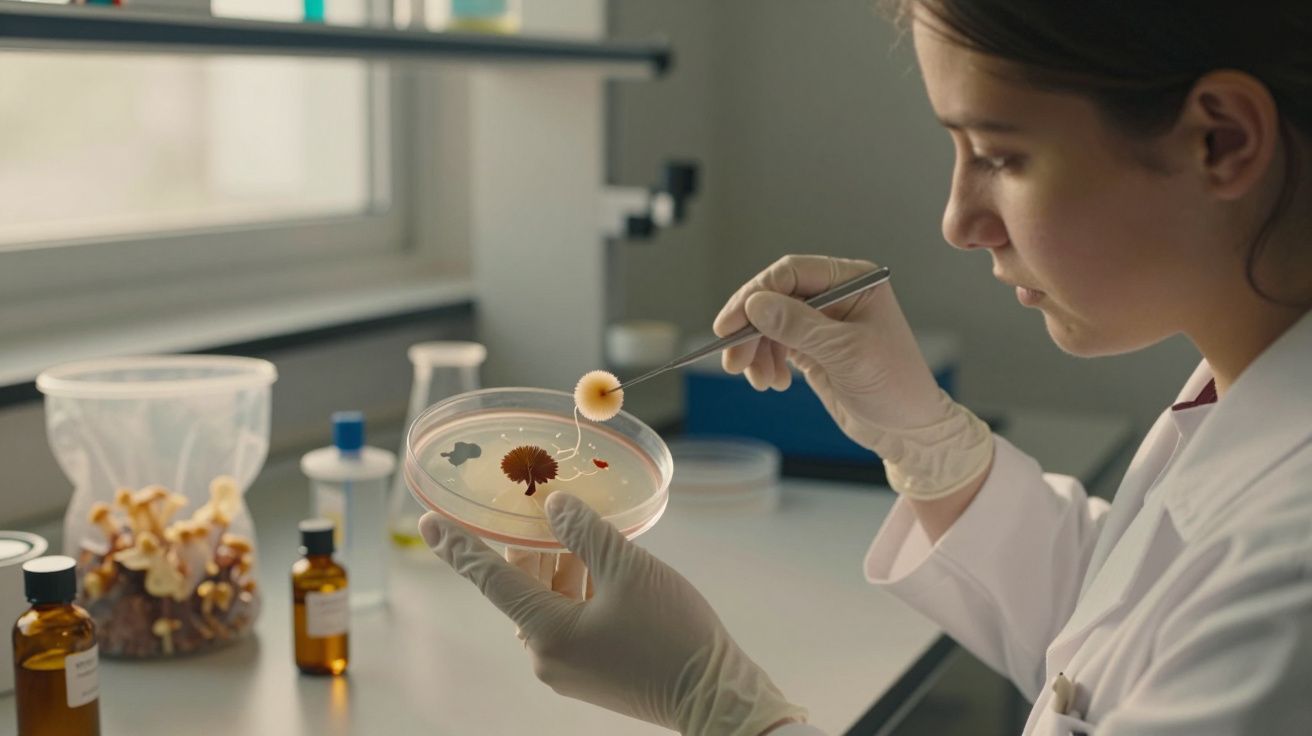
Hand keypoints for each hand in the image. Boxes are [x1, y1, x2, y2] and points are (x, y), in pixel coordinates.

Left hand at [419, 493, 806, 735]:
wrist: (716, 695)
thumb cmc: (673, 634)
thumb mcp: (629, 569)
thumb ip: (585, 532)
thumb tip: (553, 507)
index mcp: (547, 632)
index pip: (491, 579)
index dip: (459, 547)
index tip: (428, 522)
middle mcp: (547, 655)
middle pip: (524, 587)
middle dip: (534, 545)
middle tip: (544, 503)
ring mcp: (569, 667)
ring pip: (550, 601)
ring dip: (564, 564)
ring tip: (586, 530)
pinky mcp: (592, 670)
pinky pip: (571, 619)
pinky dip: (581, 588)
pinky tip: (606, 565)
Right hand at [714, 255, 991, 499]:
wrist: (908, 430)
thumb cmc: (894, 386)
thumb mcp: (846, 353)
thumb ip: (799, 326)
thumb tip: (754, 304)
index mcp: (854, 280)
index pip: (792, 273)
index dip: (755, 295)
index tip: (729, 326)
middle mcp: (836, 294)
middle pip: (775, 296)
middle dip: (750, 328)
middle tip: (733, 360)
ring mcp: (822, 320)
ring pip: (769, 322)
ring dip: (755, 350)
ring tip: (759, 381)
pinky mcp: (812, 346)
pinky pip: (775, 344)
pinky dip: (766, 361)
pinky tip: (772, 382)